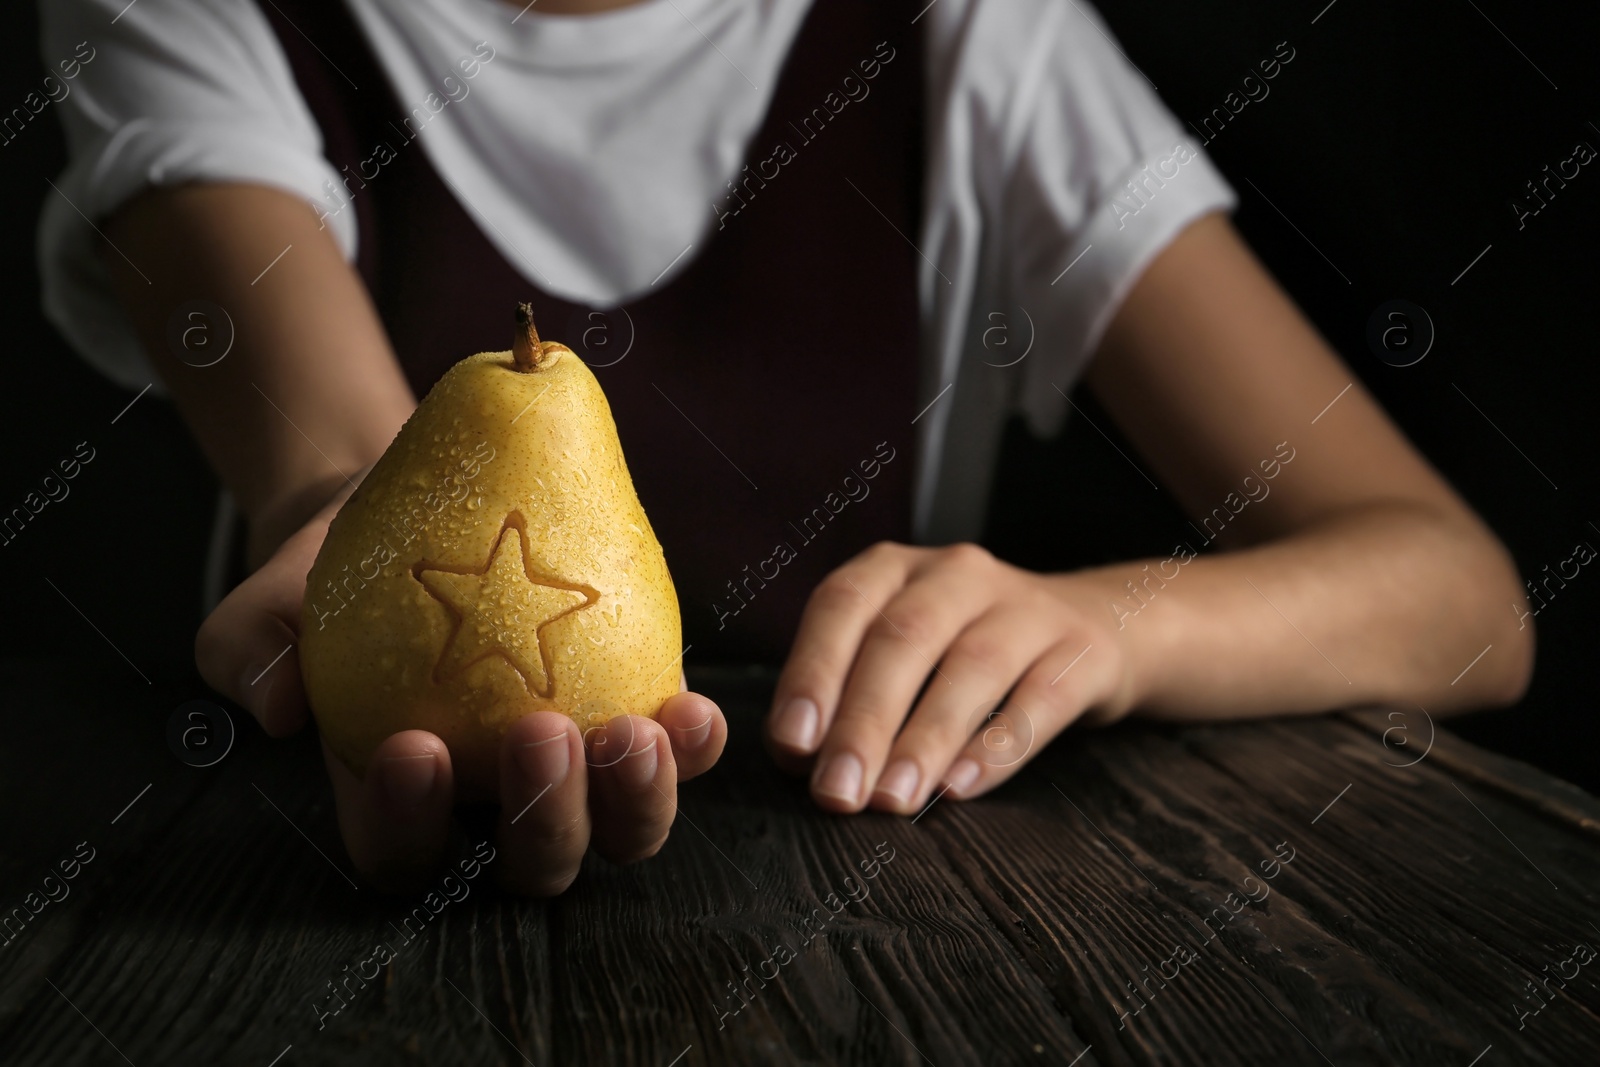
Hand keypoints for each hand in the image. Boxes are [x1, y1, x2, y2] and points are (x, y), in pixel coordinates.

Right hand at [196, 486, 725, 893]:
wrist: (432, 504)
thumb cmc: (348, 564)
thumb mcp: (281, 592)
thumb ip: (252, 641)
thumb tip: (273, 703)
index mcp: (402, 798)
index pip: (401, 852)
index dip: (409, 823)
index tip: (415, 747)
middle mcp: (494, 804)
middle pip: (530, 865)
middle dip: (543, 819)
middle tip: (542, 736)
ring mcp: (576, 771)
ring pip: (617, 835)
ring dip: (634, 801)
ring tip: (634, 732)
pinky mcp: (632, 718)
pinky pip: (675, 758)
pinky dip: (692, 748)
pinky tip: (692, 710)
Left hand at [765, 542, 1132, 813]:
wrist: (1098, 629)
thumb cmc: (966, 652)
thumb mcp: (903, 655)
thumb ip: (847, 694)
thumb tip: (800, 759)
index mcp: (896, 569)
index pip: (842, 605)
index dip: (812, 672)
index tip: (793, 744)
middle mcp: (958, 574)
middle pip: (904, 637)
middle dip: (864, 720)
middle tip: (838, 792)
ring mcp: (1027, 606)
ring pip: (973, 666)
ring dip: (925, 738)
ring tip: (894, 799)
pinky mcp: (1083, 651)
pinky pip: (1040, 699)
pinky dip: (997, 747)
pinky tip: (960, 788)